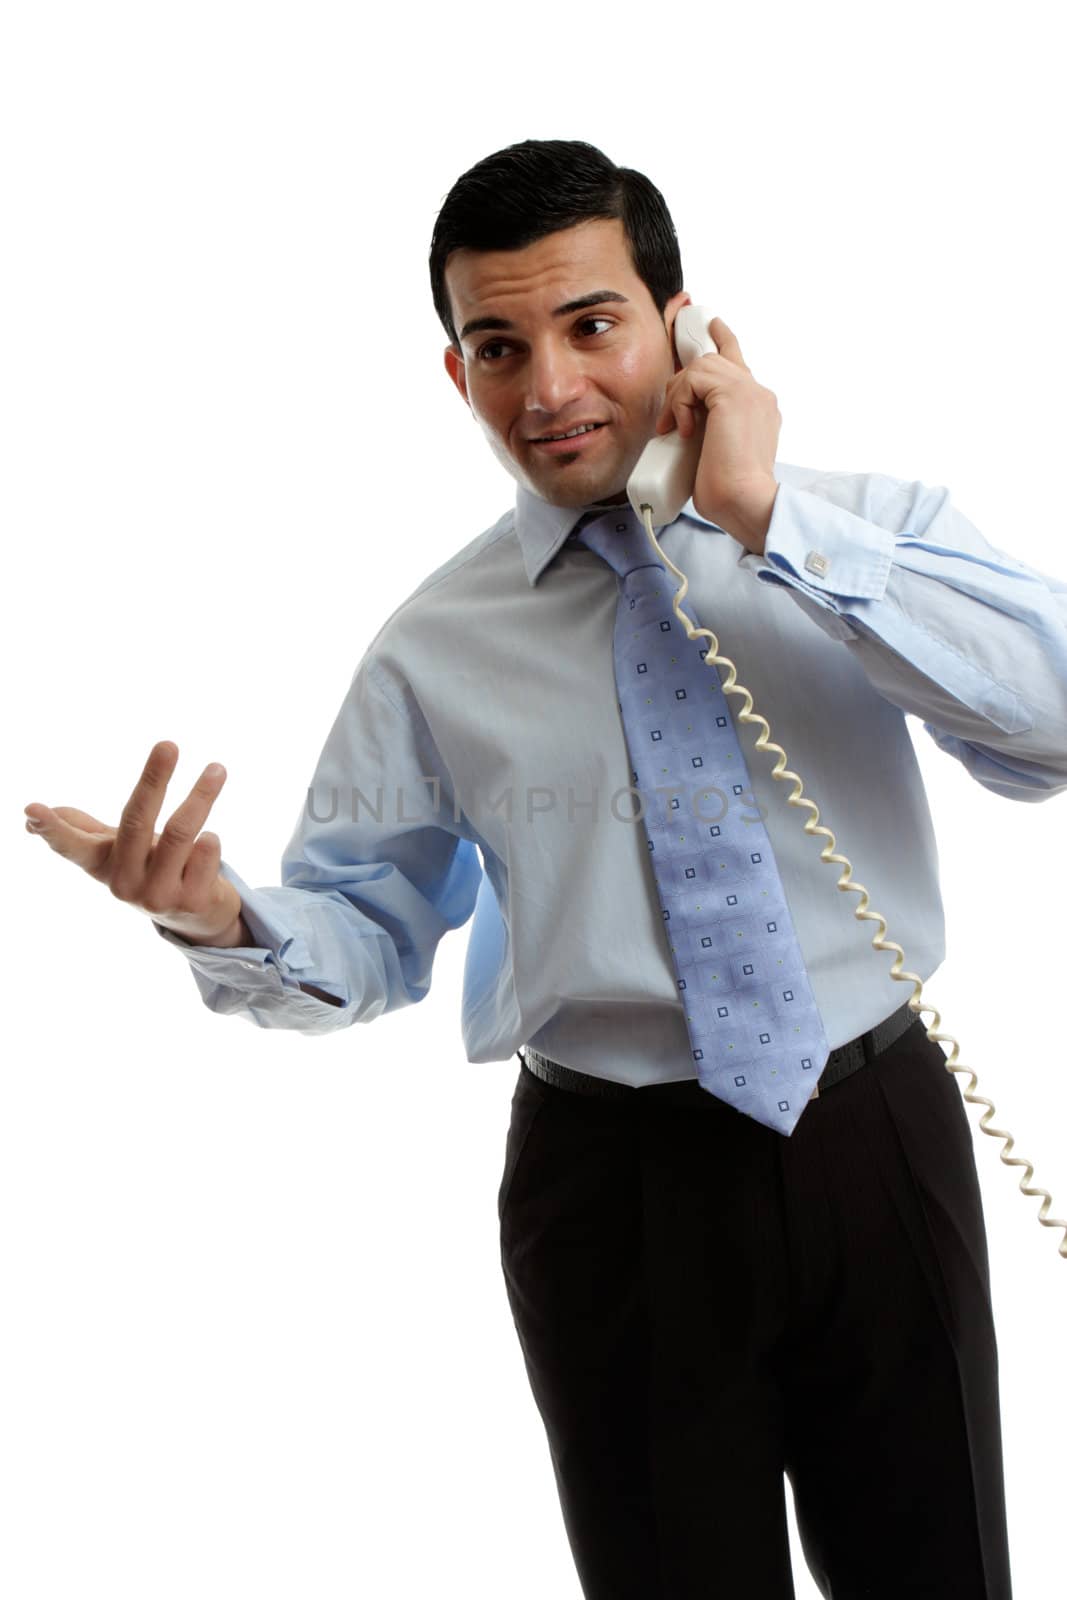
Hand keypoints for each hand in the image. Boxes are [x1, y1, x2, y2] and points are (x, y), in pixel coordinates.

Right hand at [24, 740, 243, 944]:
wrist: (196, 916)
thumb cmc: (149, 867)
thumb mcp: (114, 850)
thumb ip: (78, 828)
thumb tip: (28, 815)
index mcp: (101, 864)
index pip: (71, 845)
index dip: (51, 828)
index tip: (32, 810)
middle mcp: (125, 884)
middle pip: (136, 822)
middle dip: (154, 780)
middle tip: (168, 744)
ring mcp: (157, 897)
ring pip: (180, 833)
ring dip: (201, 796)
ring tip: (217, 769)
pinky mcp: (192, 902)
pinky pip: (206, 853)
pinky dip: (211, 840)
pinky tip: (210, 839)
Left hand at [654, 315, 780, 553]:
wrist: (745, 501)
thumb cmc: (728, 490)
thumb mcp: (713, 450)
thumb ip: (706, 425)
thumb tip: (681, 420)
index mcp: (758, 406)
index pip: (738, 362)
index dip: (723, 339)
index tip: (713, 324)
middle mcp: (759, 393)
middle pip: (713, 358)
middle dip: (681, 379)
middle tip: (668, 418)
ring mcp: (750, 391)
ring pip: (700, 368)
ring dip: (677, 398)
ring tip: (673, 430)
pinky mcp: (735, 394)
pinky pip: (695, 379)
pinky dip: (680, 403)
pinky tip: (683, 430)